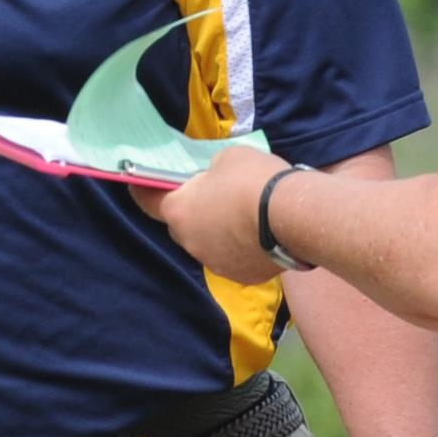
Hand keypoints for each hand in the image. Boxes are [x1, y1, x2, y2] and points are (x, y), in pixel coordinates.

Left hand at [140, 143, 290, 284]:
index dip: (146, 191)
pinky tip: (261, 237)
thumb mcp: (227, 159)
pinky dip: (243, 250)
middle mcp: (190, 242)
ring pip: (210, 246)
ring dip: (219, 234)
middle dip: (194, 214)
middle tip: (215, 198)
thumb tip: (216, 182)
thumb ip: (212, 173)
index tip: (143, 185)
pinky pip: (236, 259)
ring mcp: (216, 263)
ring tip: (245, 219)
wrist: (294, 216)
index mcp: (178, 211)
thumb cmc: (253, 180)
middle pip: (183, 226)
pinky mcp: (243, 277)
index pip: (147, 201)